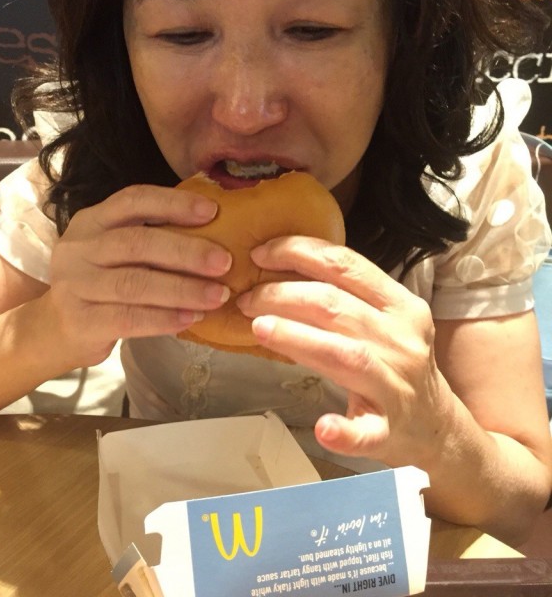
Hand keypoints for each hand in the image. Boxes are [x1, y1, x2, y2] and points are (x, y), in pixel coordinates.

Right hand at [47, 184, 231, 365]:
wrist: (55, 329)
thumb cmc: (101, 285)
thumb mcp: (115, 253)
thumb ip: (151, 239)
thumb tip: (216, 237)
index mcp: (92, 221)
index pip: (132, 200)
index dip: (173, 203)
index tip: (212, 211)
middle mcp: (79, 248)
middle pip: (136, 243)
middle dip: (186, 251)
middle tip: (224, 262)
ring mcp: (75, 285)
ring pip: (134, 283)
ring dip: (182, 289)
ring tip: (217, 296)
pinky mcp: (80, 321)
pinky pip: (128, 318)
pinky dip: (164, 318)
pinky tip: (191, 318)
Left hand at [236, 236, 453, 467]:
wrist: (437, 425)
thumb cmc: (396, 364)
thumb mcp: (384, 321)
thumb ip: (345, 298)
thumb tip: (277, 275)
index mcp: (400, 305)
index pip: (346, 265)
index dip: (299, 253)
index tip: (261, 254)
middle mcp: (401, 339)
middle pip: (335, 306)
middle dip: (283, 295)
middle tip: (246, 299)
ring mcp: (397, 385)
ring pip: (345, 355)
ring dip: (298, 338)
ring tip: (259, 329)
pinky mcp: (389, 429)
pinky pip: (367, 431)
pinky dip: (345, 431)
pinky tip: (323, 428)